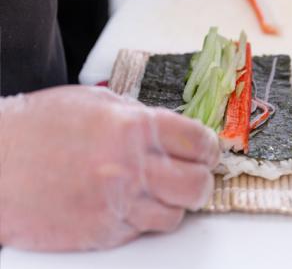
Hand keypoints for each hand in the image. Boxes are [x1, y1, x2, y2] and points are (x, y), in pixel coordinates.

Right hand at [0, 86, 218, 251]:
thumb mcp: (96, 103)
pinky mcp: (103, 233)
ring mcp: (118, 205)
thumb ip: (141, 117)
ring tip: (155, 190)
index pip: (200, 142)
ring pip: (176, 215)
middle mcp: (132, 168)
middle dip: (200, 179)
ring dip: (173, 203)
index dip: (208, 147)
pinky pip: (144, 231)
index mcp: (135, 128)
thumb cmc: (38, 128)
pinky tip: (126, 202)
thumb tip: (175, 132)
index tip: (205, 151)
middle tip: (190, 174)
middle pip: (197, 184)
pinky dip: (143, 219)